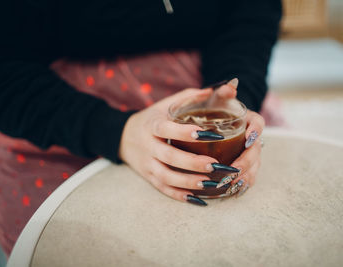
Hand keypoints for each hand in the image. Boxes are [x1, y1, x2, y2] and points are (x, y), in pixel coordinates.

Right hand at [119, 88, 220, 205]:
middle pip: (168, 157)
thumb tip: (219, 89)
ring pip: (165, 177)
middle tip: (216, 164)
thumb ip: (189, 97)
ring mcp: (146, 164)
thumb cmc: (152, 119)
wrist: (123, 137)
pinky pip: (163, 189)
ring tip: (211, 184)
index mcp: (152, 125)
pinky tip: (199, 199)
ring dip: (188, 182)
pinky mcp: (148, 177)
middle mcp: (148, 146)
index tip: (205, 134)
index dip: (183, 132)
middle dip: (192, 163)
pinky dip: (180, 196)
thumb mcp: (165, 105)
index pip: (166, 129)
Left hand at [205, 78, 264, 196]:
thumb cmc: (216, 109)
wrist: (217, 120)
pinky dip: (241, 185)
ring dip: (244, 177)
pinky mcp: (245, 166)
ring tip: (231, 184)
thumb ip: (223, 93)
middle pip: (256, 151)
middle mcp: (252, 138)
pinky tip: (231, 192)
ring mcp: (250, 153)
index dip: (256, 131)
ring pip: (254, 167)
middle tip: (233, 169)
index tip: (248, 138)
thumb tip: (230, 86)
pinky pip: (248, 177)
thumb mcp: (218, 99)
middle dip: (246, 162)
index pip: (258, 124)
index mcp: (249, 121)